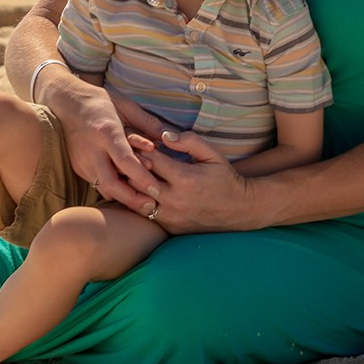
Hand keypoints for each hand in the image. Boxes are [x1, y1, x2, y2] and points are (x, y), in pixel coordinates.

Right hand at [45, 72, 159, 212]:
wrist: (63, 101)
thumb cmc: (97, 101)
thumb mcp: (124, 104)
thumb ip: (145, 121)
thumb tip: (165, 137)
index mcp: (106, 131)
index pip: (125, 160)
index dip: (141, 177)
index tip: (156, 189)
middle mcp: (92, 149)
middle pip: (111, 183)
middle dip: (131, 199)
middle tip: (151, 205)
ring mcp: (82, 160)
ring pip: (103, 187)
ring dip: (123, 197)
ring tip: (143, 203)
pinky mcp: (77, 166)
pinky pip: (97, 183)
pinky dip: (112, 190)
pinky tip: (127, 193)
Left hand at [133, 127, 259, 233]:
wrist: (239, 210)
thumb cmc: (224, 178)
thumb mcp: (212, 154)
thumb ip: (189, 141)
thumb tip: (164, 136)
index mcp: (185, 178)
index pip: (150, 159)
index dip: (139, 147)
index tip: (133, 139)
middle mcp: (175, 200)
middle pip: (137, 180)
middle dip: (129, 165)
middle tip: (124, 154)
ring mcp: (171, 216)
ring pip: (137, 199)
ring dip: (131, 185)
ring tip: (127, 171)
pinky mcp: (170, 227)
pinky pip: (145, 213)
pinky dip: (139, 200)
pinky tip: (138, 189)